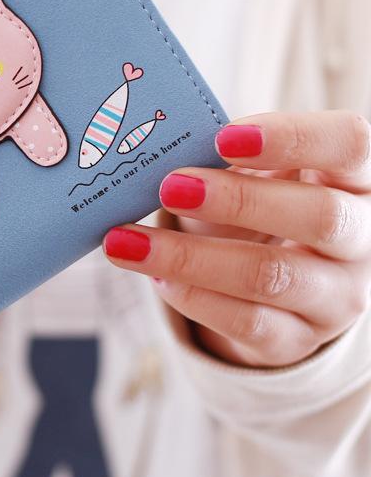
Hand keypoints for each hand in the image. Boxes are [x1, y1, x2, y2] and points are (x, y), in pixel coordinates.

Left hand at [103, 111, 370, 367]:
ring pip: (272, 277)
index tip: (224, 136)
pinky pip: (248, 324)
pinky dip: (194, 298)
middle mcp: (362, 239)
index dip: (292, 137)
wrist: (281, 277)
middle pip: (319, 217)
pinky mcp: (299, 339)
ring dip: (191, 257)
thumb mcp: (260, 169)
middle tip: (171, 186)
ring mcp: (337, 296)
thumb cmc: (266, 201)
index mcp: (356, 177)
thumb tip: (162, 150)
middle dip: (238, 200)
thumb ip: (228, 154)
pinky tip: (155, 277)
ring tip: (128, 241)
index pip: (349, 144)